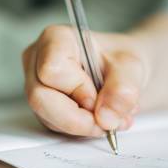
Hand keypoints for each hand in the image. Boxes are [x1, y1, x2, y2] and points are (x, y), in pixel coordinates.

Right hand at [23, 25, 146, 136]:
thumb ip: (123, 89)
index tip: (99, 95)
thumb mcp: (131, 66)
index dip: (77, 89)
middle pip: (40, 97)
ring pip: (46, 116)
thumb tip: (106, 117)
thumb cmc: (119, 59)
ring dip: (82, 125)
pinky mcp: (43, 106)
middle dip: (77, 117)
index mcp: (55, 39)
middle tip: (108, 119)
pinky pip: (54, 126)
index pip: (52, 69)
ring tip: (112, 117)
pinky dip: (80, 129)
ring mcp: (36, 85)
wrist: (121, 70)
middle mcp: (38, 60)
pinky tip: (100, 119)